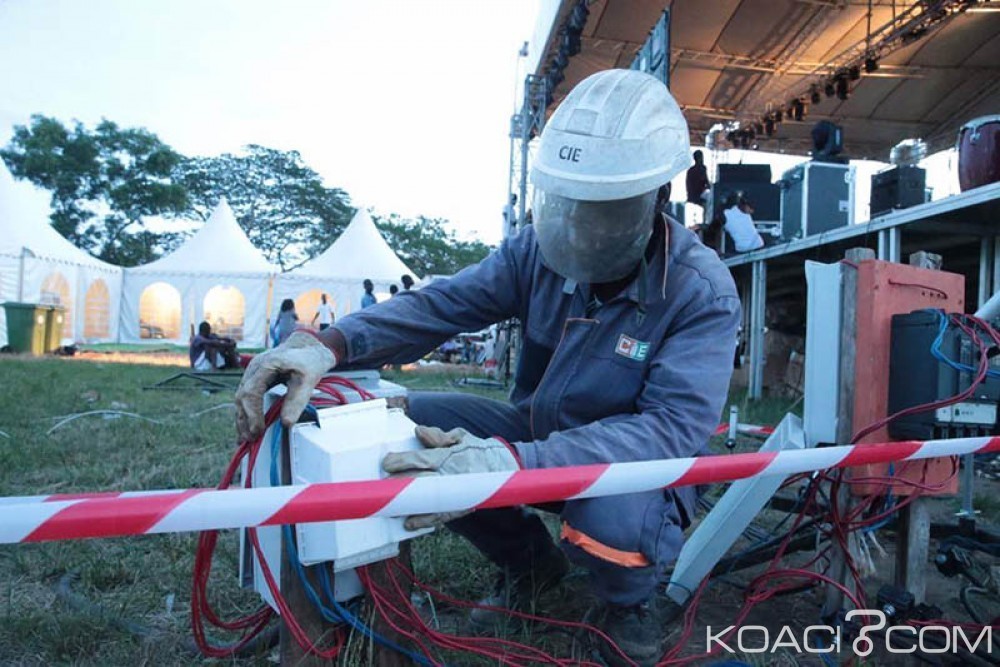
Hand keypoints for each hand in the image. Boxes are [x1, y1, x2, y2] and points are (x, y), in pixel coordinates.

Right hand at [235, 331, 336, 441]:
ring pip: (240, 398)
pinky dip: (246, 413)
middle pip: (241, 397)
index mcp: (265, 365)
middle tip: (252, 439)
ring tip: (246, 439)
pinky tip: (246, 428)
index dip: (253, 414)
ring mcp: (252, 373)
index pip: (251, 393)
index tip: (258, 431)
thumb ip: (297, 400)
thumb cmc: (309, 361)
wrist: (309, 347)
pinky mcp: (255, 379)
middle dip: (245, 420)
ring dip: (242, 419)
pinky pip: (246, 398)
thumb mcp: (309, 380)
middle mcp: (254, 368)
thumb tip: (286, 423)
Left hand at [382, 425, 521, 529]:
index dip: (403, 461)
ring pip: (428, 501)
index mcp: (449, 456)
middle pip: (421, 481)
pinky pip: (440, 516)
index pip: (422, 459)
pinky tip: (409, 523)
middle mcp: (451, 475)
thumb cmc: (475, 450)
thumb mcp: (460, 437)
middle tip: (382, 487)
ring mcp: (455, 493)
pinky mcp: (460, 507)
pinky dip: (424, 521)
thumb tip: (419, 432)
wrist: (503, 468)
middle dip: (400, 484)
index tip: (387, 463)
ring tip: (390, 508)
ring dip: (409, 505)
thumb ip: (439, 435)